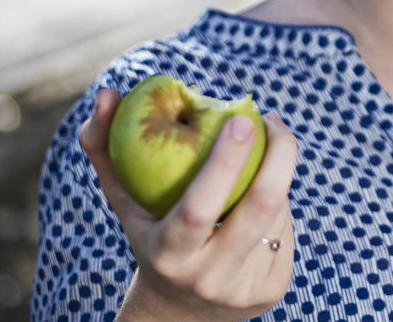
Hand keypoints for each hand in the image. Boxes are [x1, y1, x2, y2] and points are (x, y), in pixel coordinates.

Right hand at [78, 87, 299, 321]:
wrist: (179, 314)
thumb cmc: (150, 235)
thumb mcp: (126, 202)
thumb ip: (106, 147)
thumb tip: (106, 93)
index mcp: (167, 254)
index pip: (199, 207)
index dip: (224, 161)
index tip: (241, 117)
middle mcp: (208, 276)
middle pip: (259, 206)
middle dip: (278, 154)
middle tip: (271, 118)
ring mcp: (244, 287)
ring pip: (277, 212)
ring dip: (273, 176)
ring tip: (257, 162)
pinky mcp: (273, 288)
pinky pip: (286, 228)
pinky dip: (277, 203)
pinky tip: (260, 199)